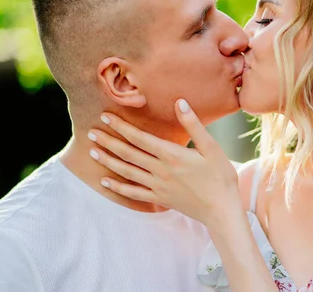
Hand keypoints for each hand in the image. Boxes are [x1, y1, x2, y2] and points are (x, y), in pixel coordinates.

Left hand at [88, 99, 240, 225]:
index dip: (121, 127)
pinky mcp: (159, 198)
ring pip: (127, 171)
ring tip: (92, 152)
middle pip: (128, 153)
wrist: (221, 209)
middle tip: (91, 132)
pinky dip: (118, 188)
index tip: (106, 117)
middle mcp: (160, 170)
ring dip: (108, 161)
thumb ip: (193, 124)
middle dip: (108, 141)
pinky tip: (105, 182)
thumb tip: (180, 102)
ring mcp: (157, 186)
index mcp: (171, 155)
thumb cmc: (220, 176)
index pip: (140, 138)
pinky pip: (133, 193)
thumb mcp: (211, 147)